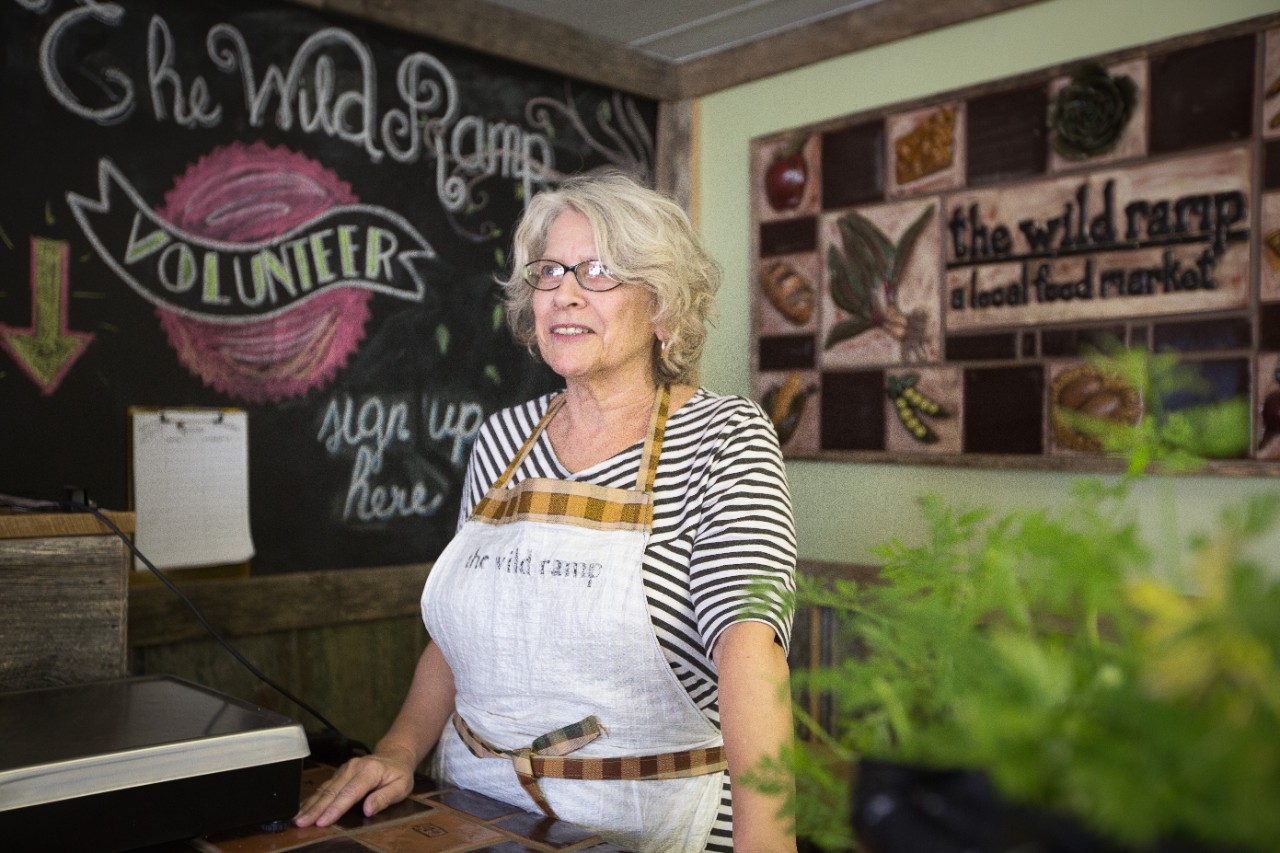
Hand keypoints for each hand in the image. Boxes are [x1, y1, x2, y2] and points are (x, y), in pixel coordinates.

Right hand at [293, 746, 417, 827]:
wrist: (395, 754)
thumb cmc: (399, 773)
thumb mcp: (401, 787)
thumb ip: (384, 798)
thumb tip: (367, 809)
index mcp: (369, 771)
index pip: (349, 793)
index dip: (334, 809)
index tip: (322, 822)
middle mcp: (353, 768)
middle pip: (331, 791)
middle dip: (315, 809)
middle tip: (301, 823)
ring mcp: (345, 769)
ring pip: (324, 789)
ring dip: (310, 804)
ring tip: (297, 818)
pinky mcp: (340, 773)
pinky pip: (324, 786)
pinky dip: (313, 798)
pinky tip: (303, 808)